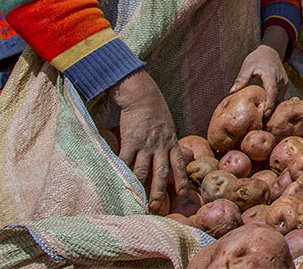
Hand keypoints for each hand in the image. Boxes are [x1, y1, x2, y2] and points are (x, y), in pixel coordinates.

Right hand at [111, 70, 189, 214]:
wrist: (142, 95)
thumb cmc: (154, 110)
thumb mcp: (168, 125)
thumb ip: (167, 139)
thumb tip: (167, 151)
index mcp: (171, 142)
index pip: (179, 164)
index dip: (182, 179)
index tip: (184, 193)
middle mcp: (161, 146)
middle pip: (162, 173)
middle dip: (159, 191)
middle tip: (157, 207)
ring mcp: (146, 144)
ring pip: (143, 171)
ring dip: (140, 187)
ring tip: (136, 201)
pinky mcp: (130, 141)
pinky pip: (126, 161)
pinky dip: (121, 173)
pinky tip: (118, 183)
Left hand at [229, 44, 287, 116]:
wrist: (271, 51)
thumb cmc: (257, 58)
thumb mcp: (247, 66)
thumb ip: (241, 79)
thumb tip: (232, 92)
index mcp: (270, 75)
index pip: (272, 91)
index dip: (269, 103)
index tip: (264, 114)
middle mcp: (280, 80)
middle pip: (276, 98)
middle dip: (270, 110)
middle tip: (261, 124)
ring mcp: (284, 84)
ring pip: (279, 99)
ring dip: (272, 108)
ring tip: (263, 121)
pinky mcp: (284, 86)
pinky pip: (279, 98)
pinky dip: (273, 104)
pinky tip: (265, 112)